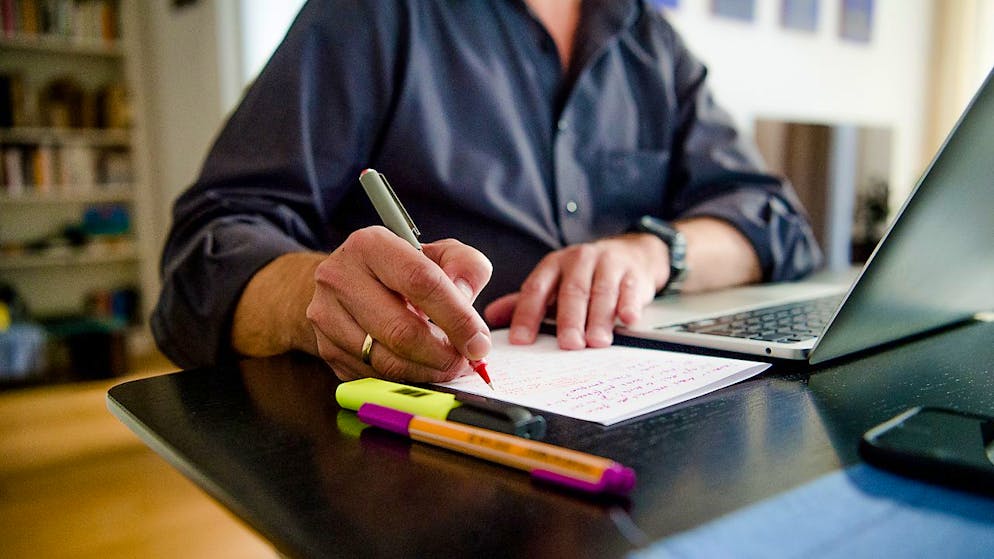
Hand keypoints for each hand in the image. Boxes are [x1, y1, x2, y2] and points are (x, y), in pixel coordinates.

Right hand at [306, 226, 492, 381]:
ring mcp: (326, 316)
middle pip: (401, 330)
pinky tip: (419, 367)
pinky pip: (372, 376)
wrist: (346, 283)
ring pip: (386, 361)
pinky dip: (403, 379)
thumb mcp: (439, 255)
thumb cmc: (401, 270)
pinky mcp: (325, 348)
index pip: (421, 282)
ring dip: (426, 371)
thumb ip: (466, 267)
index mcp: (371, 245)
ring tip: (447, 365)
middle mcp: (340, 278)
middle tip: (465, 362)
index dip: (457, 317)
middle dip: (443, 354)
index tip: (479, 342)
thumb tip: (466, 300)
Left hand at [484, 233, 666, 349]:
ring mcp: (608, 265)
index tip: (520, 341)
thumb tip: (491, 317)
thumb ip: (526, 302)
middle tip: (568, 345)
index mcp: (553, 265)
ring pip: (602, 292)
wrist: (631, 254)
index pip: (535, 289)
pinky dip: (630, 305)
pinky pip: (631, 290)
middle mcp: (579, 261)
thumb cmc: (585, 276)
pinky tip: (628, 320)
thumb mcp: (553, 284)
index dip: (526, 314)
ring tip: (596, 342)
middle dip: (569, 320)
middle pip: (572, 291)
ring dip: (599, 318)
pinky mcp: (634, 274)